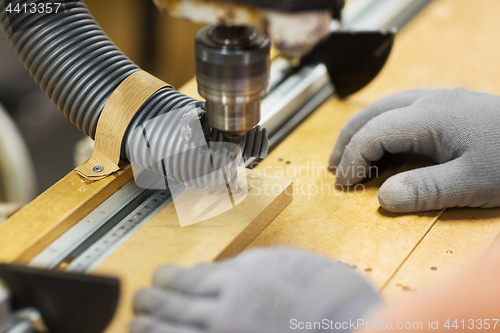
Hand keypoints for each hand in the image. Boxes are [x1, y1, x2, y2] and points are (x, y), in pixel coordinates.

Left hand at [131, 247, 379, 332]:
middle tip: (141, 298)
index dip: (167, 278)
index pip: (184, 276)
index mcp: (240, 276)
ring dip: (146, 324)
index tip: (161, 279)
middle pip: (167, 301)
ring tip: (138, 322)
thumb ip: (252, 266)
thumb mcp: (290, 263)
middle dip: (148, 299)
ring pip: (165, 330)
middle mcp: (225, 308)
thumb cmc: (333, 296)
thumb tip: (225, 269)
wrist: (356, 327)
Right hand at [330, 88, 499, 212]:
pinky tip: (384, 142)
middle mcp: (430, 100)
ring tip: (349, 154)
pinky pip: (402, 110)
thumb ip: (424, 190)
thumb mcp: (473, 183)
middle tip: (334, 167)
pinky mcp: (450, 106)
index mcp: (429, 116)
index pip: (373, 133)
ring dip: (362, 130)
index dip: (351, 158)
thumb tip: (382, 199)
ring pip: (385, 107)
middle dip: (347, 140)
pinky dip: (382, 127)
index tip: (343, 184)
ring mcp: (440, 100)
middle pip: (372, 113)